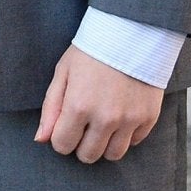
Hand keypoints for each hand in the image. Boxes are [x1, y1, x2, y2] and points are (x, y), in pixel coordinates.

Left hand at [35, 44, 163, 162]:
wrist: (130, 34)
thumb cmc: (90, 53)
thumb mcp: (63, 74)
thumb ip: (51, 108)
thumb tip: (41, 139)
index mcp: (79, 106)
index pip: (62, 145)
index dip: (60, 137)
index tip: (65, 126)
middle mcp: (105, 118)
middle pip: (88, 156)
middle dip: (80, 145)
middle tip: (83, 126)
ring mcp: (129, 120)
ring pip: (113, 155)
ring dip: (104, 145)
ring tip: (101, 124)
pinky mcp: (149, 118)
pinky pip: (134, 142)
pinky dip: (125, 135)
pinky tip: (120, 116)